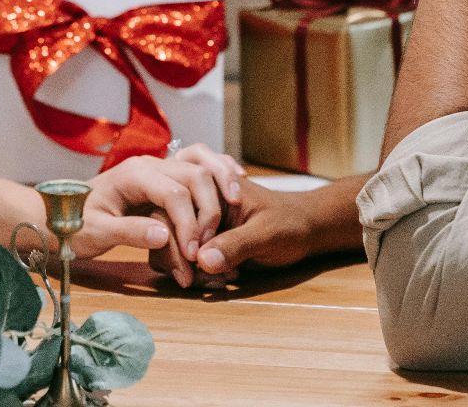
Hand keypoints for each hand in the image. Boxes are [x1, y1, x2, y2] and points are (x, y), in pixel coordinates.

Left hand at [73, 145, 244, 284]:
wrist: (61, 212)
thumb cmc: (74, 224)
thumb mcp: (95, 233)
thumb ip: (128, 232)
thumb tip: (164, 235)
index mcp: (132, 174)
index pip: (174, 193)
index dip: (189, 223)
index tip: (194, 254)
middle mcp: (149, 165)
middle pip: (194, 176)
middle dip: (208, 210)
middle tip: (211, 244)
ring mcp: (158, 169)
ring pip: (200, 169)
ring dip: (220, 186)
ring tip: (234, 208)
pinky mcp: (164, 178)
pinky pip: (197, 171)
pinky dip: (218, 176)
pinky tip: (234, 190)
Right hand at [148, 178, 331, 288]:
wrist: (304, 229)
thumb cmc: (290, 223)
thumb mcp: (267, 233)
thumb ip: (237, 244)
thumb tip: (202, 260)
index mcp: (210, 186)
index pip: (174, 206)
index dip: (180, 237)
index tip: (198, 263)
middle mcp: (197, 203)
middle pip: (163, 227)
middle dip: (181, 258)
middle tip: (206, 279)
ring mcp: (197, 224)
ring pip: (168, 246)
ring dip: (187, 269)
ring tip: (219, 281)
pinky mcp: (201, 243)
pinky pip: (182, 260)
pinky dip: (195, 275)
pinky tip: (219, 282)